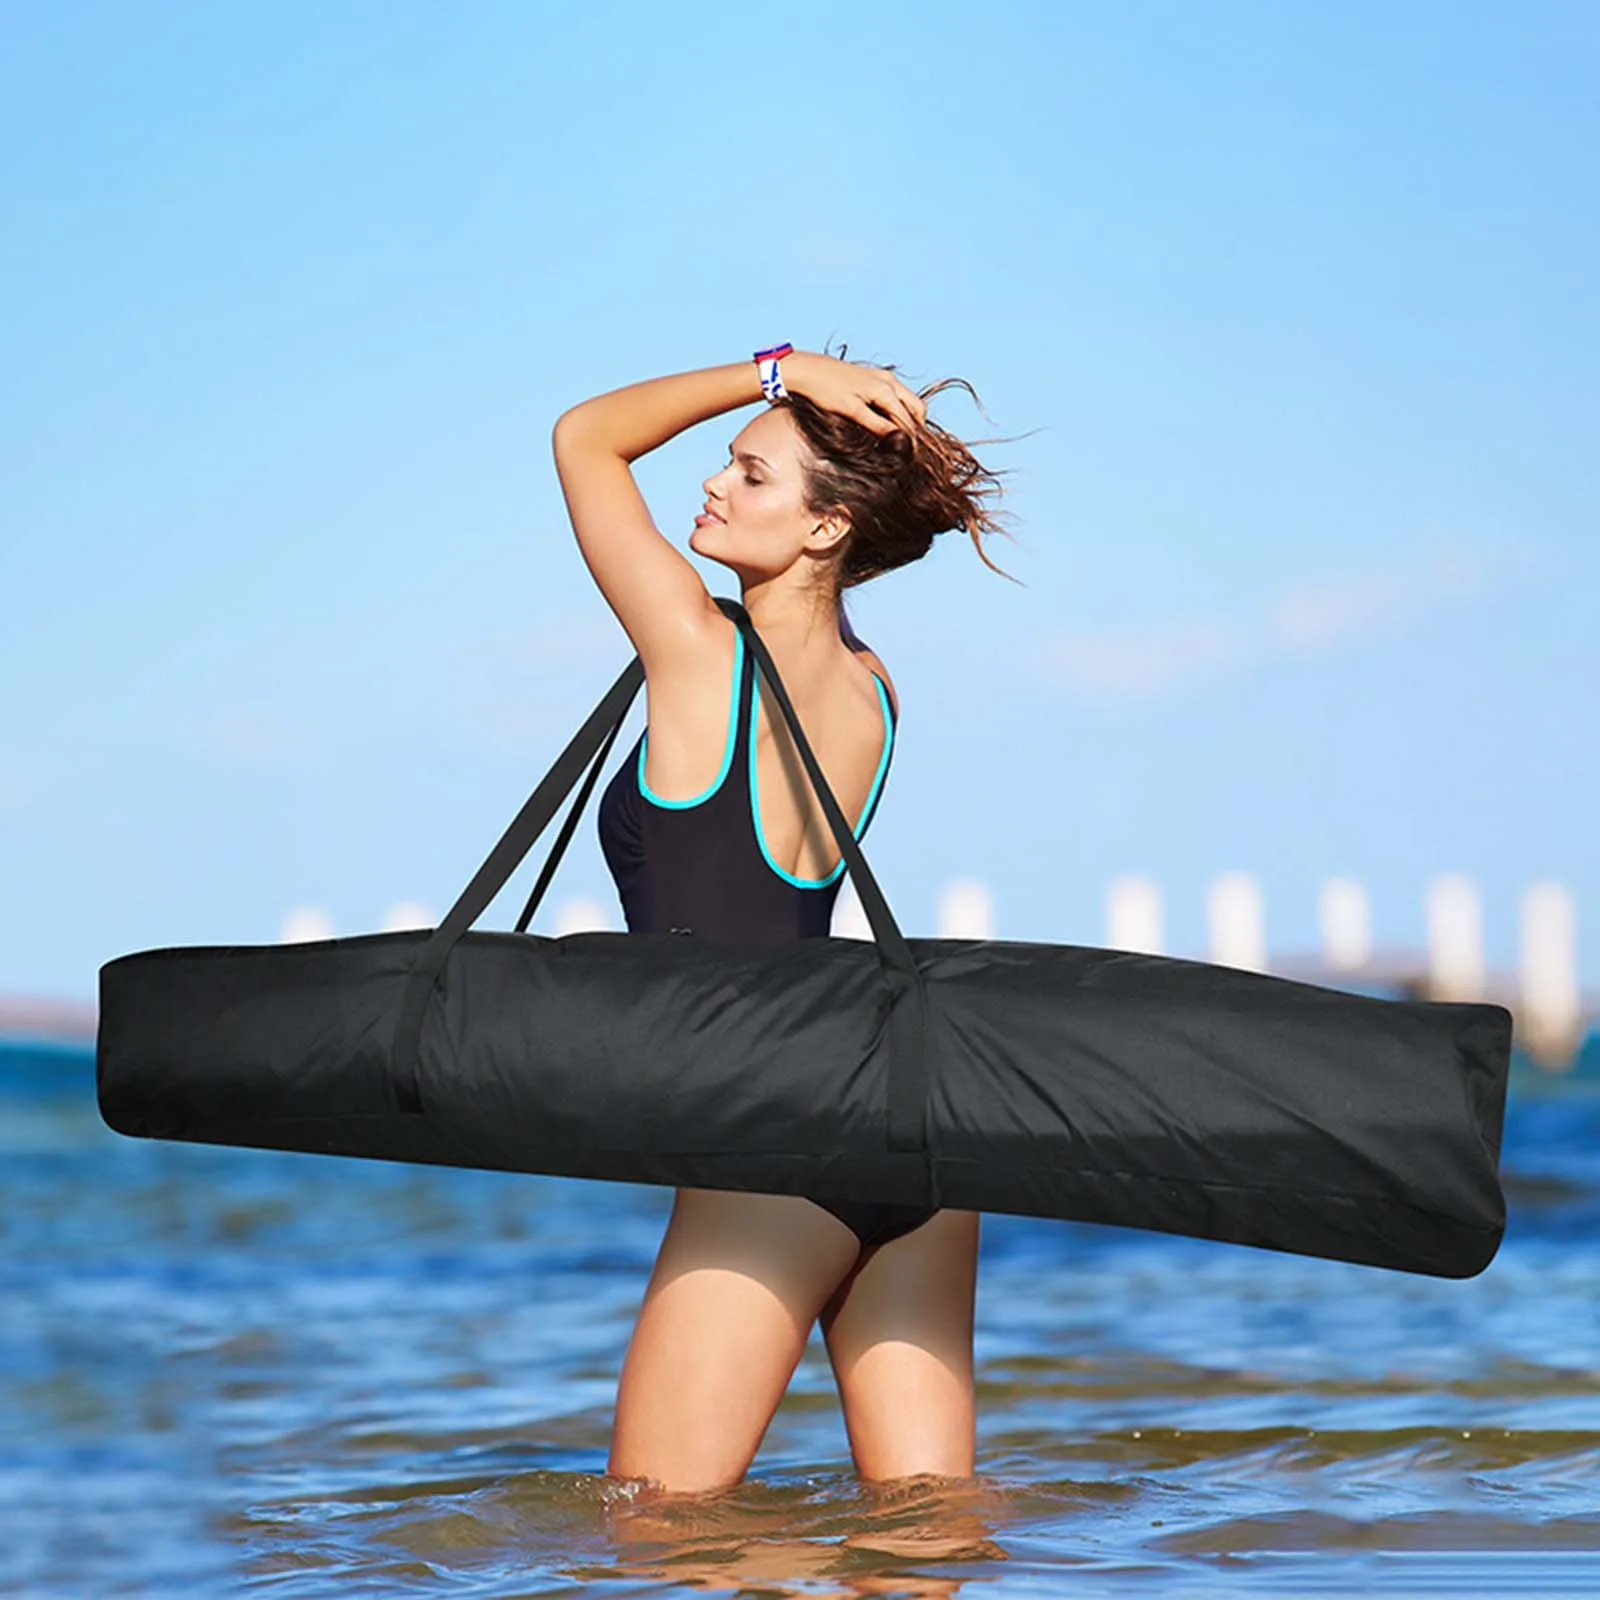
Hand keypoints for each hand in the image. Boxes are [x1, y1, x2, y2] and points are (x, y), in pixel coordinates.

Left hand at [782, 351, 927, 435]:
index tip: (911, 457)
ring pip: (908, 400)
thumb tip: (899, 439)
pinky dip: (899, 409)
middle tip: (908, 448)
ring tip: (898, 438)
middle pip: (917, 408)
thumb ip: (877, 425)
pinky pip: (898, 395)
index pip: (908, 420)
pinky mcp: (875, 376)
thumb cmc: (825, 390)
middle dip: (917, 428)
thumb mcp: (852, 412)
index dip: (912, 440)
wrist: (807, 369)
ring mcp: (883, 376)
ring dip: (908, 418)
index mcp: (885, 390)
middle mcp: (889, 381)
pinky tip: (887, 422)